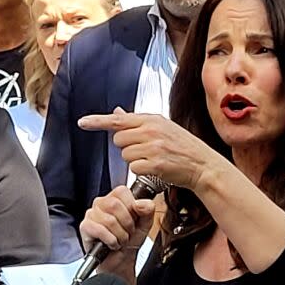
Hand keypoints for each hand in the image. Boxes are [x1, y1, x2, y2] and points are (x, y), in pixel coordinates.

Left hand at [78, 107, 212, 190]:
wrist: (202, 164)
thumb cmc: (182, 146)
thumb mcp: (162, 127)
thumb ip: (136, 121)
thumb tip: (116, 112)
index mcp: (151, 119)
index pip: (118, 120)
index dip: (97, 121)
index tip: (82, 122)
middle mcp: (151, 131)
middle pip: (118, 140)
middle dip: (127, 146)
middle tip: (144, 149)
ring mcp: (154, 147)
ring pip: (125, 155)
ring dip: (134, 160)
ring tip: (152, 158)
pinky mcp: (155, 164)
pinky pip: (134, 168)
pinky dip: (141, 171)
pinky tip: (154, 168)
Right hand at [79, 185, 155, 273]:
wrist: (122, 260)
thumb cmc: (130, 240)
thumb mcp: (145, 224)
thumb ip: (148, 210)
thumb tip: (141, 203)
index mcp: (115, 198)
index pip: (122, 192)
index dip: (132, 208)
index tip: (134, 219)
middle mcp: (101, 203)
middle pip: (114, 205)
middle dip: (126, 224)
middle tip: (127, 232)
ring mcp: (91, 215)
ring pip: (109, 220)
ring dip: (120, 235)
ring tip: (120, 239)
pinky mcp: (85, 227)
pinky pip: (100, 231)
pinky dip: (111, 241)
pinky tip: (112, 243)